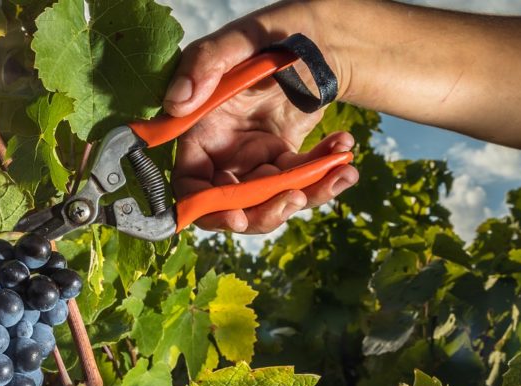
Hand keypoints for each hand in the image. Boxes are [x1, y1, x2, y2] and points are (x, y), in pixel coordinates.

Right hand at [164, 0, 358, 233]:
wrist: (322, 38)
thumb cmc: (277, 33)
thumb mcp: (241, 40)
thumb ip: (204, 64)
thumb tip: (177, 102)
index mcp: (201, 131)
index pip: (190, 186)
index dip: (207, 209)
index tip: (238, 217)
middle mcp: (223, 152)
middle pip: (232, 206)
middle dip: (266, 211)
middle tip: (297, 197)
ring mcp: (255, 160)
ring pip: (272, 202)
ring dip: (308, 194)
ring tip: (339, 170)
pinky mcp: (285, 161)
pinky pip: (301, 183)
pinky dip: (327, 175)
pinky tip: (344, 150)